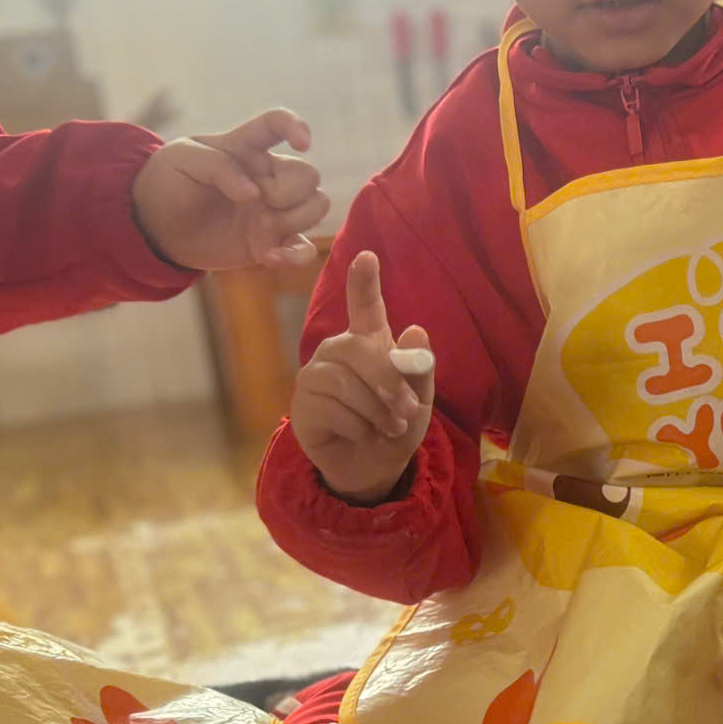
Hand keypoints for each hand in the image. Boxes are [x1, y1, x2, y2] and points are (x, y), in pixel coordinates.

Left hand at [131, 109, 327, 271]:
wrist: (156, 227)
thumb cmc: (169, 183)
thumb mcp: (183, 160)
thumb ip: (218, 167)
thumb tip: (254, 194)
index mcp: (245, 147)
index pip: (277, 124)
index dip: (296, 126)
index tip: (303, 143)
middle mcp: (267, 176)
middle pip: (308, 174)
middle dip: (289, 192)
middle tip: (256, 203)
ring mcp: (273, 210)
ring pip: (318, 205)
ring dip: (295, 219)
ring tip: (260, 230)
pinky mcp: (272, 241)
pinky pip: (304, 248)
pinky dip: (296, 255)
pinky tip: (270, 257)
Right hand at [289, 250, 436, 503]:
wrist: (371, 468)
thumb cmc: (395, 427)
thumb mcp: (419, 402)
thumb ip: (419, 370)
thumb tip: (416, 329)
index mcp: (370, 343)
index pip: (365, 308)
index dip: (364, 282)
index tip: (367, 256)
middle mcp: (339, 351)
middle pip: (358, 349)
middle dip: (387, 381)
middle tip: (407, 412)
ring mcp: (316, 374)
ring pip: (345, 381)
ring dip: (375, 409)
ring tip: (390, 427)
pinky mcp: (303, 401)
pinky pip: (332, 407)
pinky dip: (357, 425)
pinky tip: (360, 433)